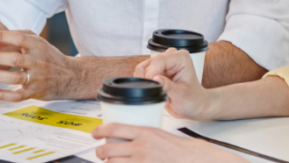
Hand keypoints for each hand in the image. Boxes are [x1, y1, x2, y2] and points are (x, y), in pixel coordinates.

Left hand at [0, 30, 76, 101]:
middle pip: (15, 59)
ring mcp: (37, 78)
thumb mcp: (37, 41)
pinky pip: (17, 95)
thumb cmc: (48, 56)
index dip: (2, 36)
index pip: (19, 38)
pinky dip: (2, 94)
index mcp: (38, 45)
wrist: (70, 76)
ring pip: (15, 77)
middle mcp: (38, 61)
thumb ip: (17, 36)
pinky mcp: (35, 93)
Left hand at [92, 124, 245, 162]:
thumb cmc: (178, 148)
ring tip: (109, 162)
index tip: (94, 133)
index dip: (100, 131)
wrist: (194, 159)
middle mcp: (140, 148)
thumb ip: (141, 135)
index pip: (114, 129)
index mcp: (144, 132)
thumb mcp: (158, 133)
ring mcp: (141, 162)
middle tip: (100, 152)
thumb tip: (126, 136)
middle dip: (100, 152)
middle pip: (109, 149)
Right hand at [134, 48, 212, 120]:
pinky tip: (156, 92)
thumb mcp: (181, 95)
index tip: (150, 86)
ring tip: (158, 93)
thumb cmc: (193, 99)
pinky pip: (143, 74)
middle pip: (150, 64)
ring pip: (144, 68)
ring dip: (147, 82)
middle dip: (148, 79)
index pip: (159, 61)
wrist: (194, 106)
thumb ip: (168, 86)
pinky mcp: (157, 70)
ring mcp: (163, 62)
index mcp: (181, 57)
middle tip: (154, 93)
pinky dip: (146, 84)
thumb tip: (155, 79)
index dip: (151, 73)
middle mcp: (171, 56)